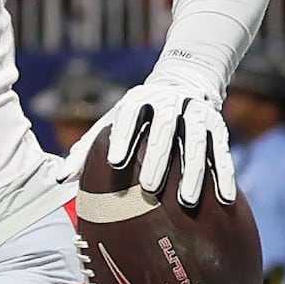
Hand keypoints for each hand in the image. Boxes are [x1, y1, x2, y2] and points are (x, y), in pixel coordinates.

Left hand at [73, 71, 231, 207]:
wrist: (185, 82)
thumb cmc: (138, 115)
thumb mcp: (112, 121)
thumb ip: (86, 147)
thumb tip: (59, 178)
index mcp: (140, 100)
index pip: (130, 116)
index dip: (124, 137)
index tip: (114, 162)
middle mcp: (170, 103)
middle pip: (166, 128)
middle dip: (159, 158)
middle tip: (151, 189)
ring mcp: (196, 113)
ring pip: (197, 142)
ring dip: (194, 171)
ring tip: (187, 201)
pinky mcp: (218, 126)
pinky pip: (222, 152)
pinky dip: (224, 175)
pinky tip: (224, 199)